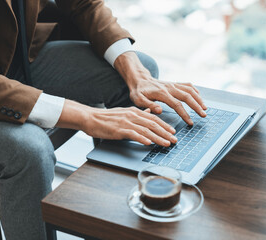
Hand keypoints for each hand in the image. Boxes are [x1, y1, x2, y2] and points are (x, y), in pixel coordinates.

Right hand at [56, 100, 176, 146]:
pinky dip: (142, 138)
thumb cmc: (107, 117)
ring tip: (167, 143)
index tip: (173, 132)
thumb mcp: (124, 112)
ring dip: (158, 137)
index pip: (154, 118)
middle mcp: (133, 115)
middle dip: (166, 133)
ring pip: (146, 130)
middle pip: (153, 124)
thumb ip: (138, 113)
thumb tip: (148, 112)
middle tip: (175, 140)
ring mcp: (126, 122)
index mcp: (135, 111)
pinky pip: (133, 134)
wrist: (90, 118)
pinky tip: (149, 143)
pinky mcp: (119, 130)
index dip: (165, 125)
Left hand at [114, 52, 206, 124]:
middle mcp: (170, 87)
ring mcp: (173, 84)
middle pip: (187, 96)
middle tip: (203, 115)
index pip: (177, 104)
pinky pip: (188, 85)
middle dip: (197, 106)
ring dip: (199, 99)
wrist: (140, 79)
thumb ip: (149, 105)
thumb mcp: (138, 100)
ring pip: (190, 90)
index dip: (185, 114)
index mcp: (162, 93)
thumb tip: (160, 110)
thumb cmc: (138, 92)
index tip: (190, 122)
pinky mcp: (175, 83)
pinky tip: (199, 98)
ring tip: (204, 108)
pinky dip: (195, 91)